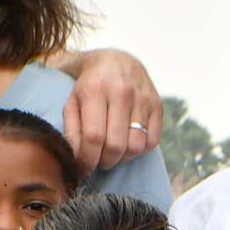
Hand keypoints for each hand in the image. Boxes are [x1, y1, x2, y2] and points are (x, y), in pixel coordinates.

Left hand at [60, 49, 160, 173]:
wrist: (115, 61)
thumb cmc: (89, 87)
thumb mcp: (72, 103)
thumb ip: (71, 132)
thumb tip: (77, 160)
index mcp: (96, 90)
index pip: (94, 137)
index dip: (87, 159)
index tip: (83, 169)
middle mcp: (122, 92)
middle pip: (116, 146)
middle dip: (104, 162)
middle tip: (98, 160)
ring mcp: (143, 98)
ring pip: (136, 146)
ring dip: (122, 158)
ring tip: (112, 152)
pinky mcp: (157, 104)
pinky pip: (152, 141)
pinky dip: (139, 150)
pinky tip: (128, 142)